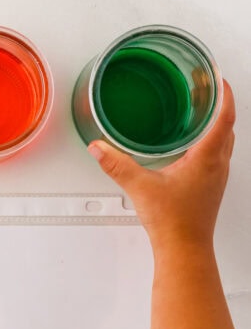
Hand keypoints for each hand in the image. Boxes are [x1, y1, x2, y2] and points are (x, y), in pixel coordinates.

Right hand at [88, 80, 235, 253]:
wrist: (184, 250)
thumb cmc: (173, 223)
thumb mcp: (140, 187)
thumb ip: (116, 164)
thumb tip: (99, 147)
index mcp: (207, 158)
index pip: (225, 118)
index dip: (224, 95)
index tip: (218, 78)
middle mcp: (218, 166)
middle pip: (228, 126)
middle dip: (220, 105)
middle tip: (209, 89)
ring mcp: (217, 177)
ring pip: (225, 142)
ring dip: (217, 124)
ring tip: (202, 112)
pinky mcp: (211, 187)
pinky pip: (217, 156)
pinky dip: (210, 142)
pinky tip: (192, 146)